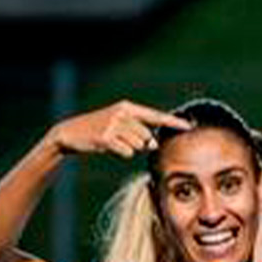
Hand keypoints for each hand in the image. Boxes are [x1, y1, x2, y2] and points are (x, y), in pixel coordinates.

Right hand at [52, 101, 191, 160]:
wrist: (70, 134)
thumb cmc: (100, 132)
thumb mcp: (120, 129)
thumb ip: (139, 134)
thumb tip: (154, 144)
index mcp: (128, 107)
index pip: (156, 115)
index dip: (173, 122)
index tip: (190, 126)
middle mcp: (123, 113)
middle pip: (147, 137)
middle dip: (140, 144)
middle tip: (122, 140)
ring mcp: (114, 124)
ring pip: (138, 146)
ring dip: (129, 149)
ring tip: (113, 142)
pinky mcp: (106, 137)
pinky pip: (126, 152)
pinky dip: (121, 153)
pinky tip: (108, 147)